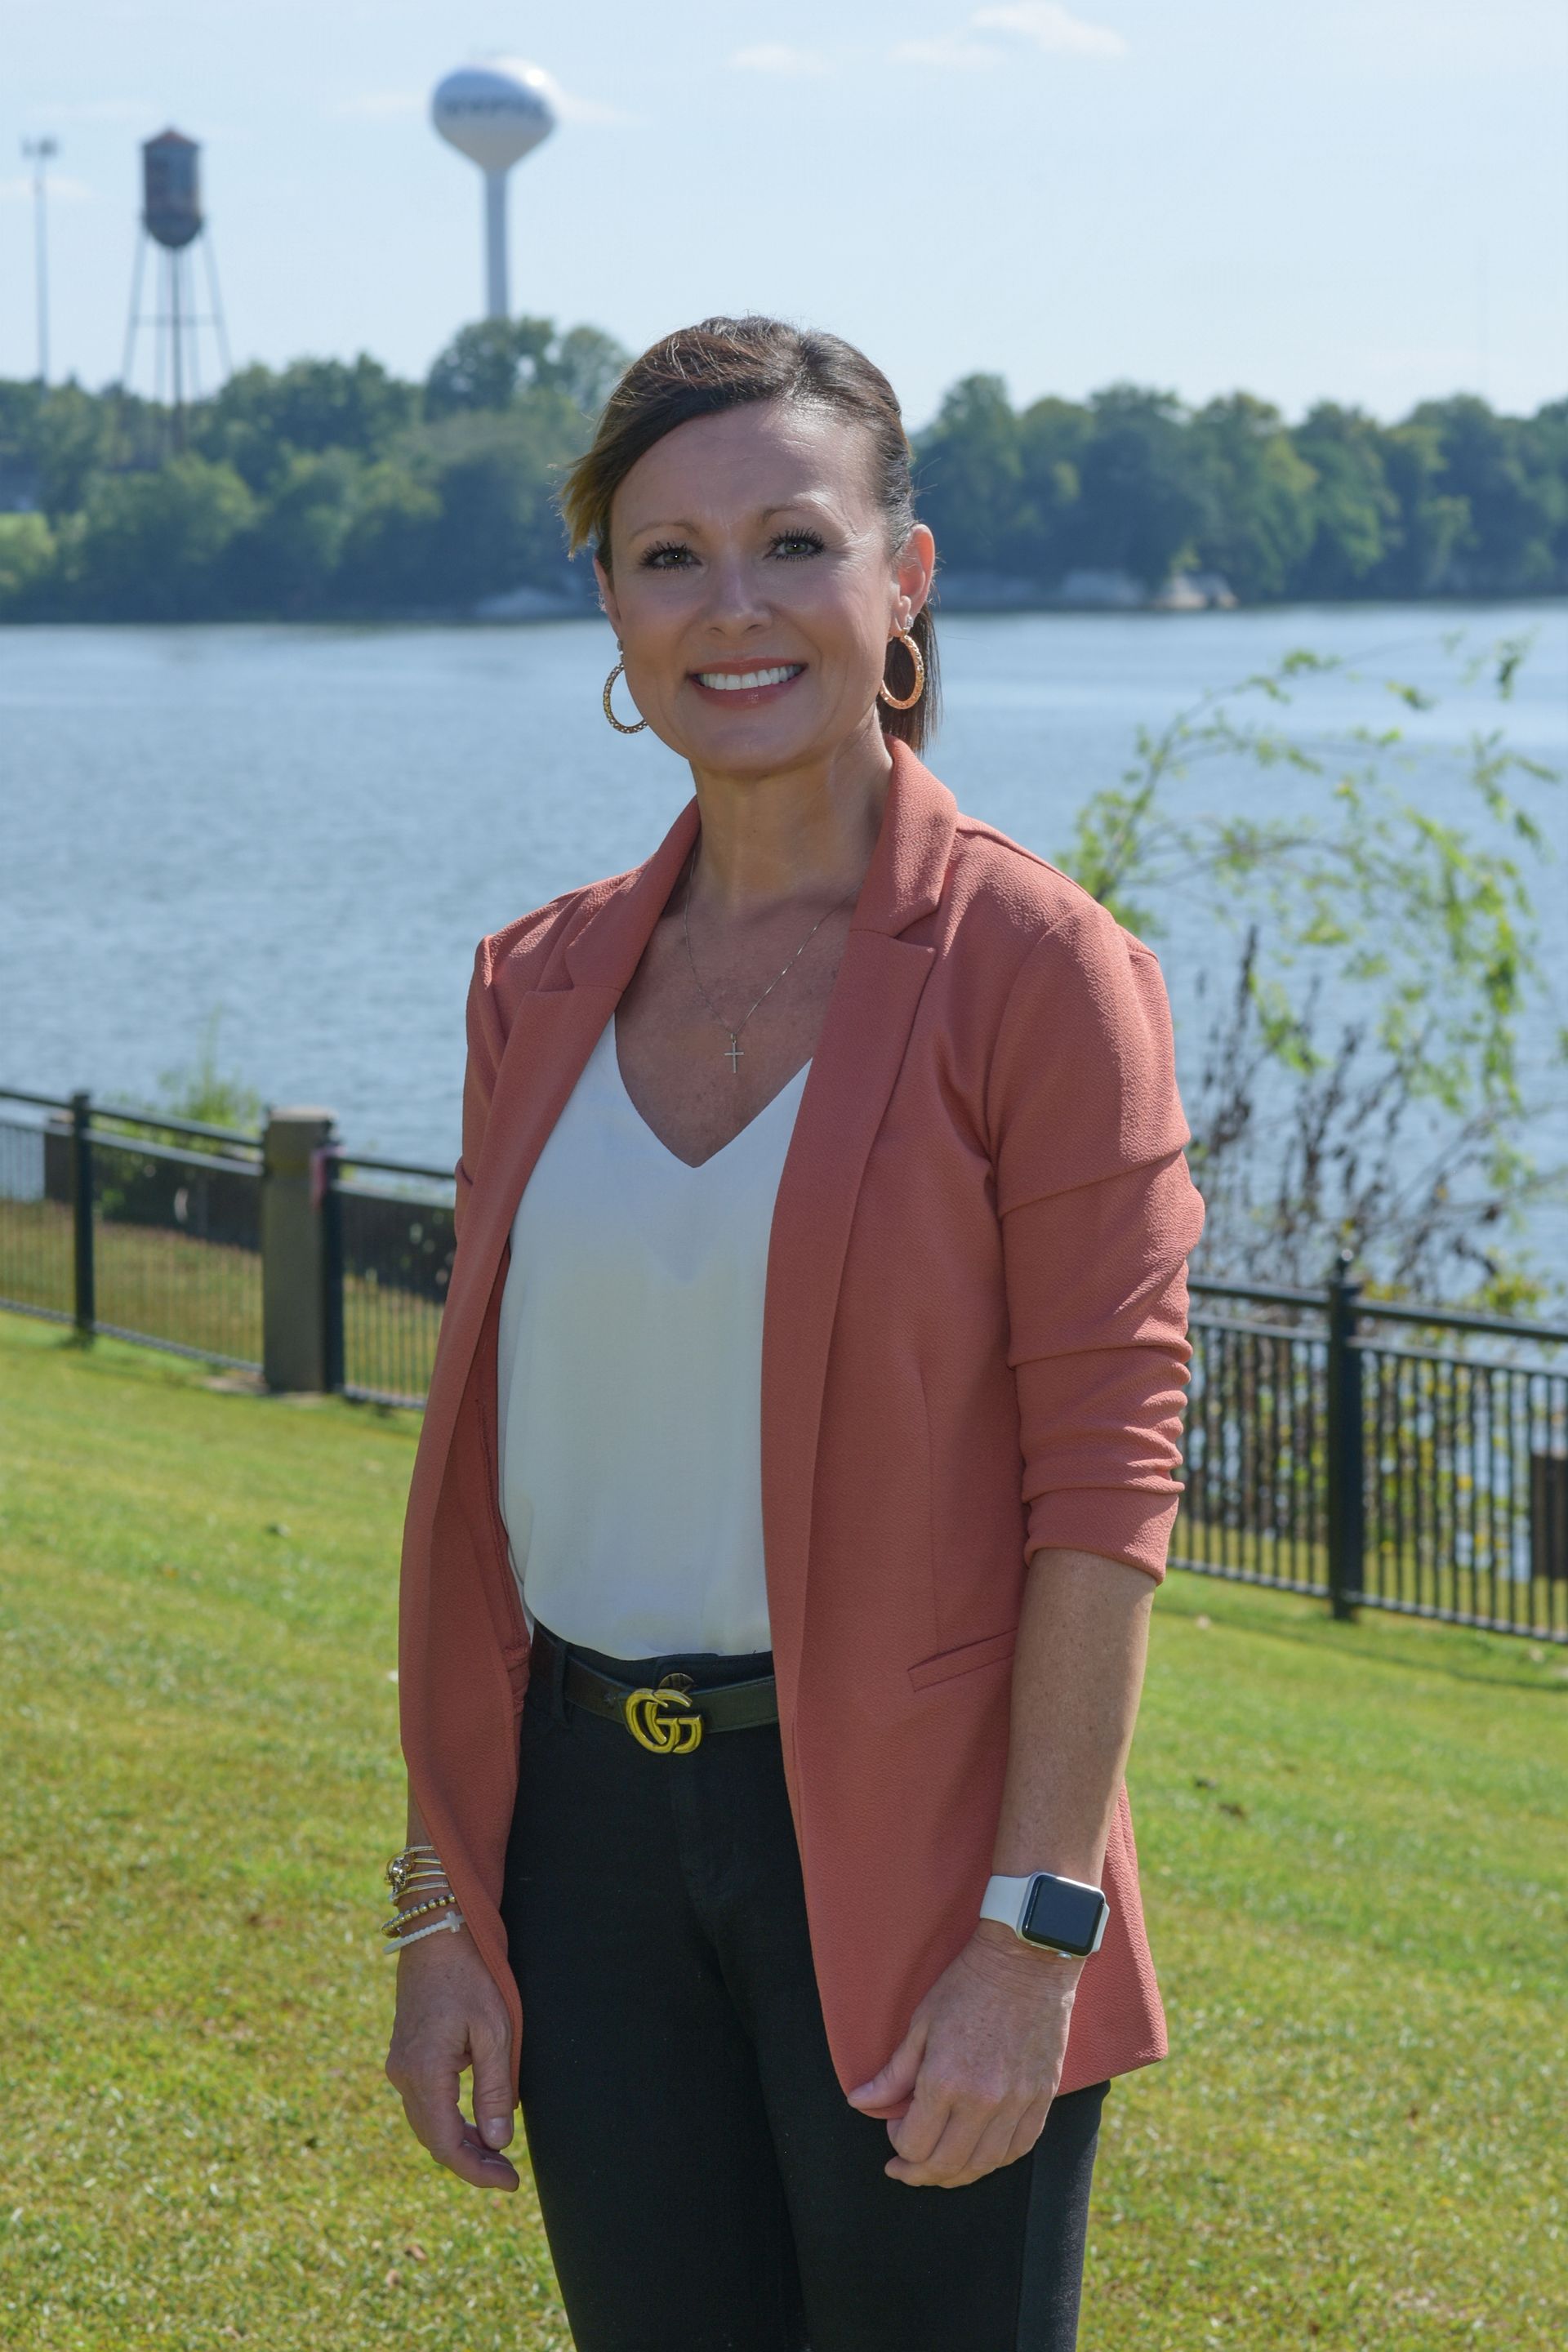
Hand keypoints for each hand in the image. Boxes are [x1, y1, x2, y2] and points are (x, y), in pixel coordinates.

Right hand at [384, 1925, 519, 2191]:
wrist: (435, 1933)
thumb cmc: (471, 1977)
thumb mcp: (494, 2032)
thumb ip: (494, 2089)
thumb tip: (497, 2143)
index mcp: (424, 2074)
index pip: (447, 2144)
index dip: (477, 2171)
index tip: (510, 2183)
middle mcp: (403, 2076)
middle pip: (434, 2140)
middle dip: (471, 2163)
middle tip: (508, 2175)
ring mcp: (399, 2066)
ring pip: (427, 2124)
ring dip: (460, 2144)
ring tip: (496, 2155)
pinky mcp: (404, 2056)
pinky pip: (424, 2103)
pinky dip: (448, 2121)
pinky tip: (474, 2124)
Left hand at [846, 1924, 1080, 2187]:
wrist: (1025, 1962)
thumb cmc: (967, 1986)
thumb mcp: (920, 2025)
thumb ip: (892, 2074)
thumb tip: (859, 2103)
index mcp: (945, 2082)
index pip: (914, 2145)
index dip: (897, 2145)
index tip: (894, 2127)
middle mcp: (982, 2102)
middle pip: (946, 2165)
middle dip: (919, 2173)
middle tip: (905, 2168)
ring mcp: (1016, 2103)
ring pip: (984, 2165)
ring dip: (957, 2174)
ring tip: (940, 2166)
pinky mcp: (1042, 2099)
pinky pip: (1018, 2149)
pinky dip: (995, 2160)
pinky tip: (979, 2153)